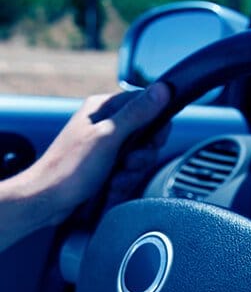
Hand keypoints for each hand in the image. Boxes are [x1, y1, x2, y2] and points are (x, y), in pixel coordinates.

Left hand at [20, 82, 170, 226]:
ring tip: (113, 180)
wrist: (47, 201)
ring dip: (130, 175)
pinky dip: (122, 185)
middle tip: (126, 164)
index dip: (156, 127)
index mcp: (104, 109)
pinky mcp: (106, 169)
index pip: (147, 106)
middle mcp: (106, 126)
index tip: (151, 143)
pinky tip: (109, 189)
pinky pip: (128, 175)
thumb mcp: (107, 138)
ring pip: (139, 160)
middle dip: (141, 157)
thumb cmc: (69, 169)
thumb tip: (162, 90)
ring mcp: (106, 149)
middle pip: (147, 137)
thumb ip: (137, 114)